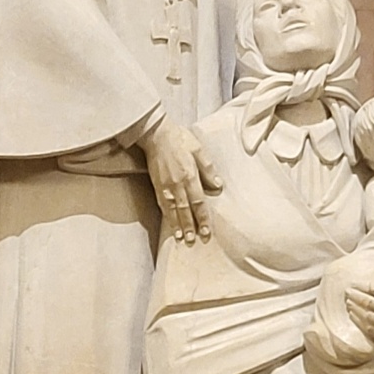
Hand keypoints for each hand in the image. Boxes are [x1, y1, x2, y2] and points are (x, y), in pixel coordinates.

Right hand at [141, 118, 222, 243]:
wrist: (156, 134)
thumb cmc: (179, 139)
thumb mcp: (199, 150)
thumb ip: (208, 169)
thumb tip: (218, 186)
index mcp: (190, 176)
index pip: (199, 202)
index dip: (203, 217)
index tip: (206, 230)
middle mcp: (177, 184)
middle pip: (186, 210)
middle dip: (191, 226)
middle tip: (195, 240)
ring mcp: (166, 186)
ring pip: (173, 210)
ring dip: (178, 225)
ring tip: (183, 238)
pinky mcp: (157, 186)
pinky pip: (163, 205)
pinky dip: (168, 216)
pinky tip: (171, 225)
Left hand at [344, 281, 373, 358]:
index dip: (364, 285)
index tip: (355, 282)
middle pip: (369, 301)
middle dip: (355, 295)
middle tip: (347, 291)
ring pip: (366, 314)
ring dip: (355, 307)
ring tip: (348, 301)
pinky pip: (367, 327)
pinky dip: (358, 320)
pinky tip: (352, 314)